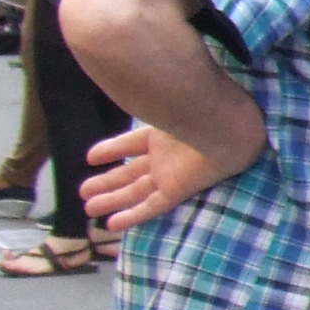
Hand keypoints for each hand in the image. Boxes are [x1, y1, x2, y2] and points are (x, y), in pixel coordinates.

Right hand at [84, 120, 258, 230]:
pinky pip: (151, 206)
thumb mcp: (160, 107)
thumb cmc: (197, 111)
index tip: (91, 157)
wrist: (226, 128)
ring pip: (134, 192)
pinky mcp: (177, 190)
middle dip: (107, 183)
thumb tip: (122, 85)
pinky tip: (112, 224)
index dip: (112, 150)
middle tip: (83, 191)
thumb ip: (142, 104)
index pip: (132, 144)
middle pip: (130, 174)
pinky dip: (132, 215)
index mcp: (162, 135)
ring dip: (111, 200)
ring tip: (88, 209)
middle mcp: (164, 157)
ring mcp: (169, 174)